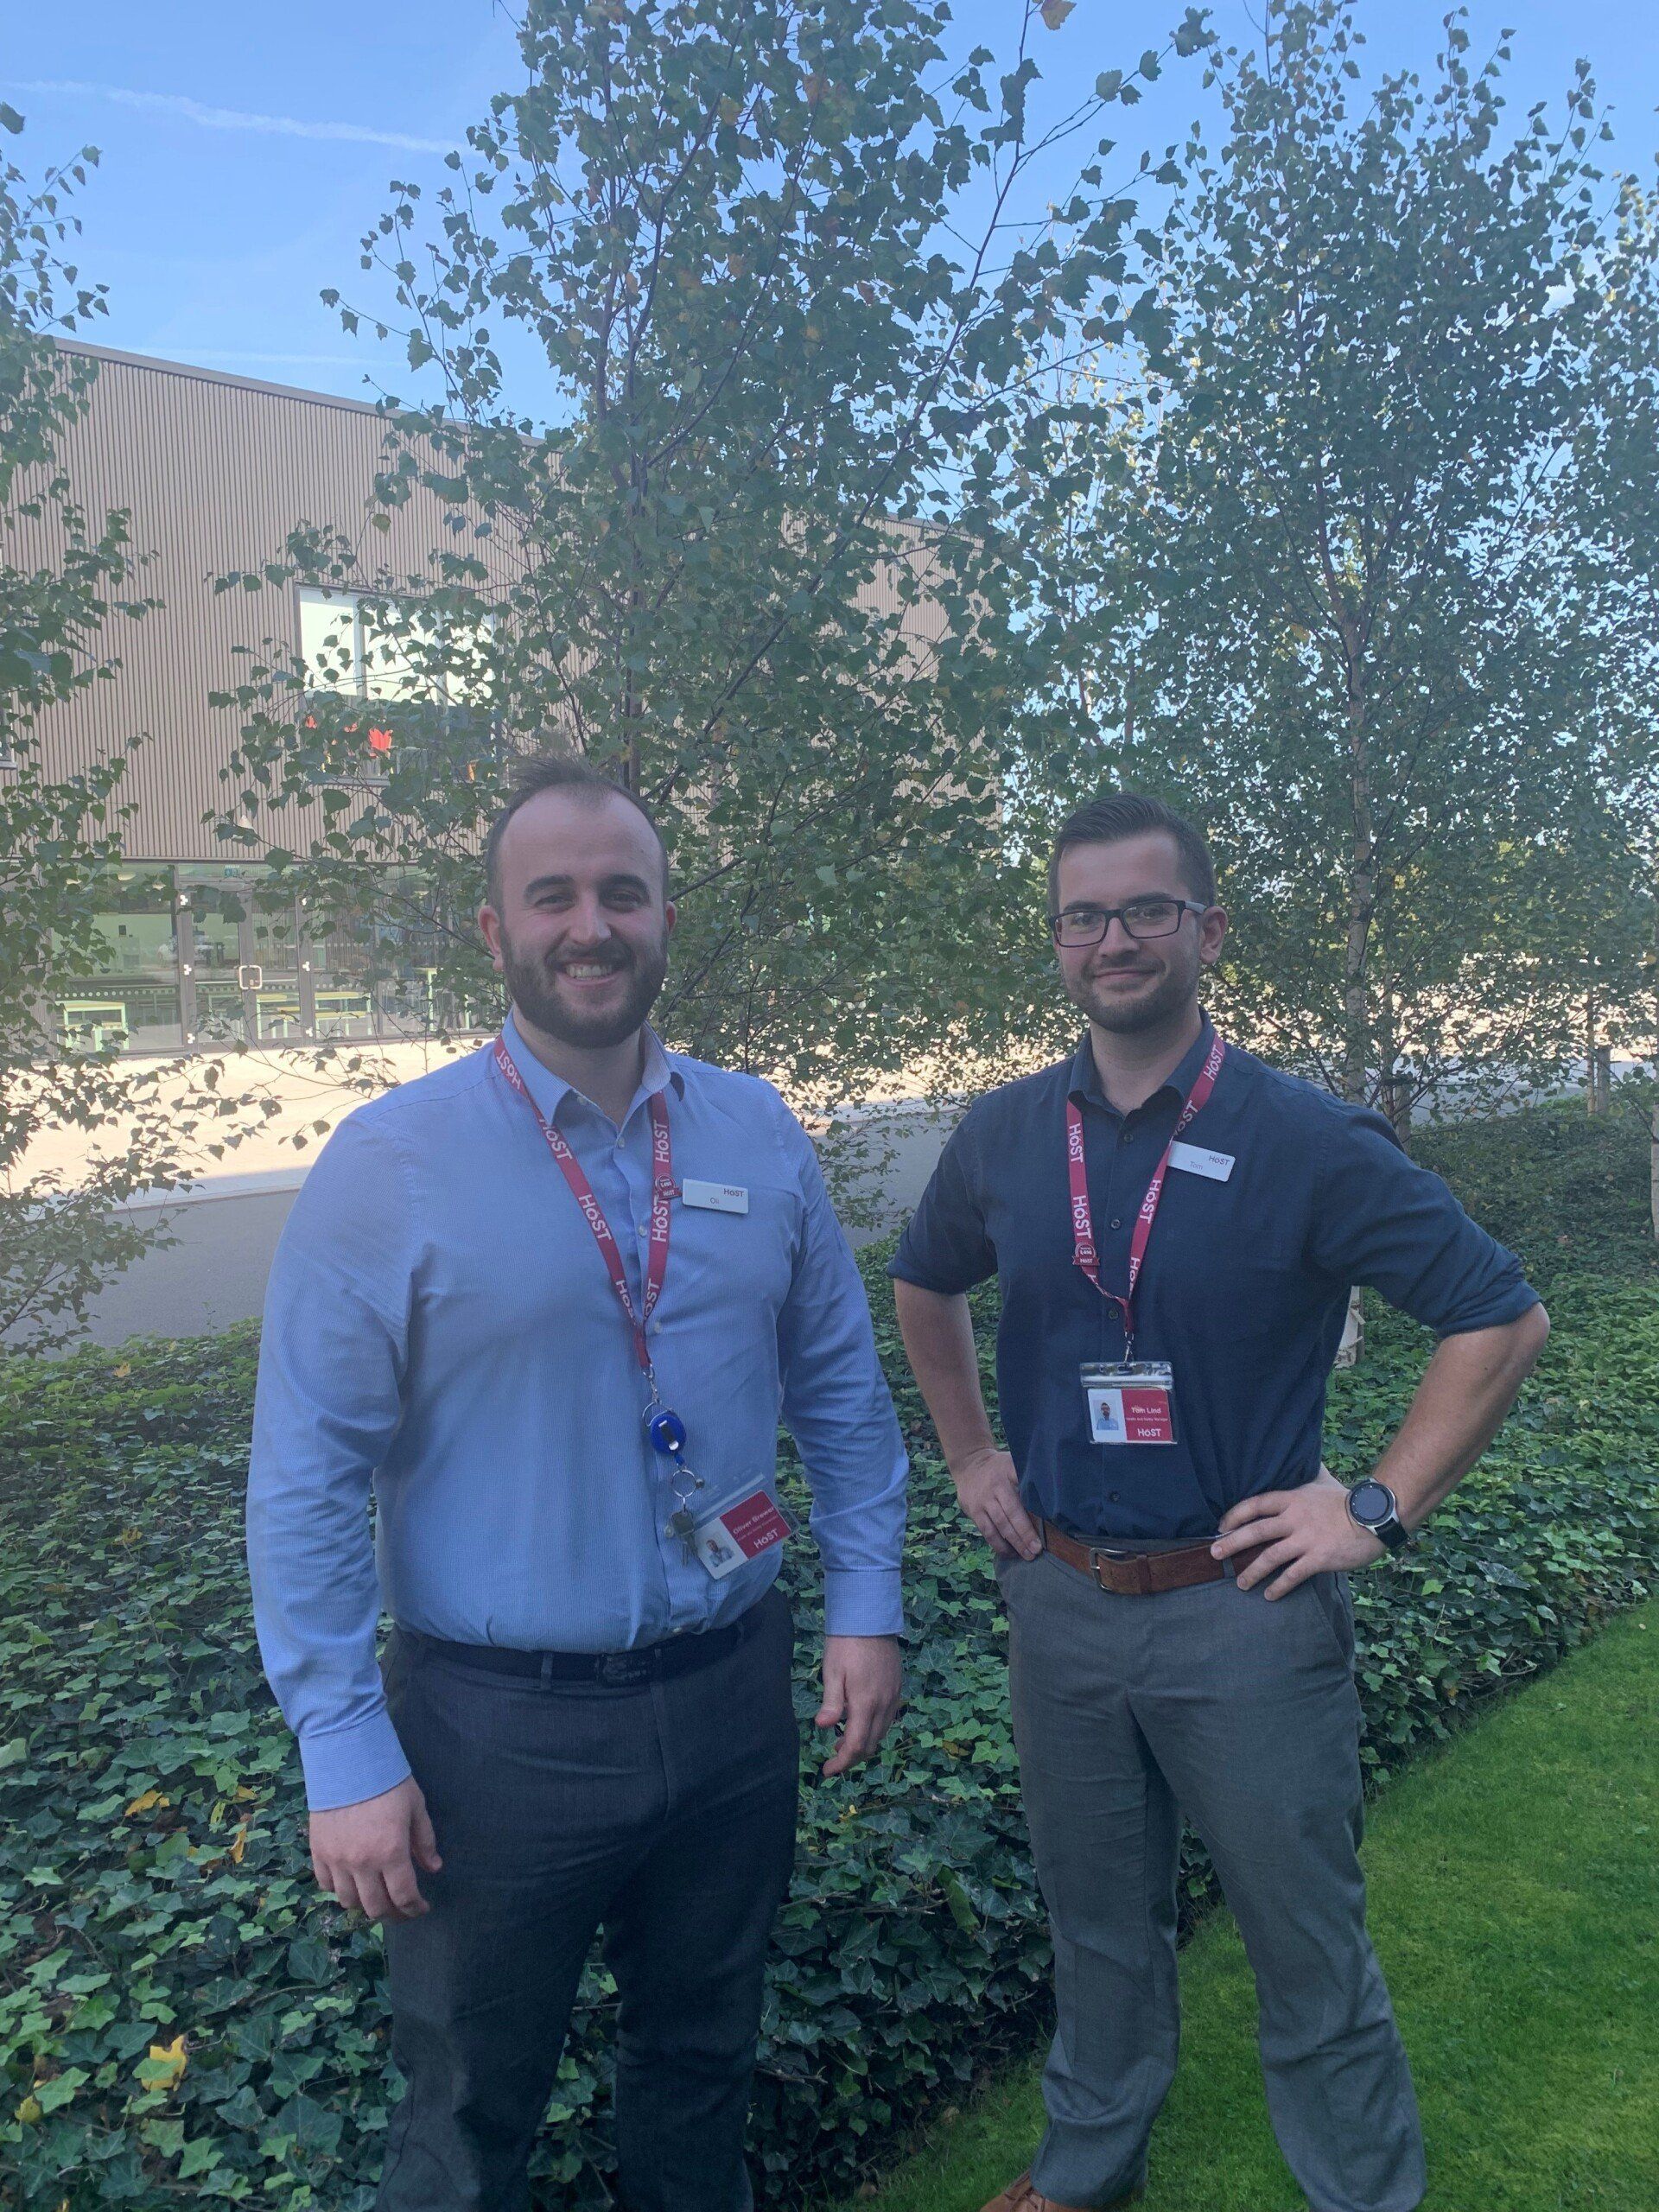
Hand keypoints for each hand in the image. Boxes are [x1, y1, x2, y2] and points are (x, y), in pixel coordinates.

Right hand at [309, 1775, 441, 1923]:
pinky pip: (325, 1884)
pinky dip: (339, 1890)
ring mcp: (336, 1860)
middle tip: (403, 1910)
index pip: (404, 1896)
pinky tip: (352, 1883)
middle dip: (393, 1914)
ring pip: (349, 1901)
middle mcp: (362, 1863)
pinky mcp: (318, 1852)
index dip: (415, 1909)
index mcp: (391, 1852)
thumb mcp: (415, 1807)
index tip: (422, 1908)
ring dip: (365, 1905)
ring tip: (377, 1898)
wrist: (347, 1759)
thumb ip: (424, 1841)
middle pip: (376, 1907)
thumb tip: (434, 1869)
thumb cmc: (388, 1781)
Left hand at [816, 1635, 902, 1777]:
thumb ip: (832, 1702)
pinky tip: (859, 1720)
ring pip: (881, 1734)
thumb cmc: (845, 1643)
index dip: (841, 1763)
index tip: (827, 1771)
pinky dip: (873, 1728)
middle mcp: (884, 1704)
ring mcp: (893, 1697)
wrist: (870, 1618)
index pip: (855, 1745)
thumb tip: (823, 1726)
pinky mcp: (897, 1688)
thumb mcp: (832, 1671)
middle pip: (870, 1744)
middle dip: (851, 1756)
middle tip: (832, 1756)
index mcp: (866, 1703)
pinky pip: (887, 1719)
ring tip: (841, 1739)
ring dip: (862, 1743)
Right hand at [952, 1445, 1042, 1560]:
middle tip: (1038, 1549)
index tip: (1049, 1518)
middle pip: (1013, 1512)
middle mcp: (997, 1485)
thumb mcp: (1013, 1463)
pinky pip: (988, 1531)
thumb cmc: (999, 1469)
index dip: (1036, 1502)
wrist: (969, 1466)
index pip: (1025, 1485)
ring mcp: (984, 1500)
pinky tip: (1009, 1553)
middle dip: (1026, 1533)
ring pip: (1001, 1524)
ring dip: (1015, 1543)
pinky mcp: (974, 1511)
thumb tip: (1050, 1498)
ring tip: (1028, 1556)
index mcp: (1010, 1471)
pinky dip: (999, 1544)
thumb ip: (1027, 1478)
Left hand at [1211, 1465, 1384, 1598]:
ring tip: (1240, 1583)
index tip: (1221, 1526)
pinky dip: (1279, 1586)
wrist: (1374, 1517)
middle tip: (1214, 1554)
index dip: (1235, 1515)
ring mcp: (1306, 1539)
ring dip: (1252, 1571)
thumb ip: (1305, 1477)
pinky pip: (1293, 1575)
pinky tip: (1269, 1594)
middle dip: (1232, 1543)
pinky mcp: (1319, 1558)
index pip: (1255, 1504)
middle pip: (1256, 1531)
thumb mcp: (1321, 1482)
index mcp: (1292, 1498)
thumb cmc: (1346, 1501)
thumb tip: (1299, 1457)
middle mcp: (1295, 1518)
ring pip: (1270, 1556)